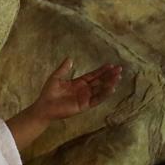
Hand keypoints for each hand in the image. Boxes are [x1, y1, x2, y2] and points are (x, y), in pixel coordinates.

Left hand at [6, 59, 121, 150]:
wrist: (44, 106)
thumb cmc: (49, 93)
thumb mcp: (56, 77)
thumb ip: (64, 69)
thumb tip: (70, 58)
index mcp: (78, 83)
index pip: (93, 76)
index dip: (102, 71)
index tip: (111, 65)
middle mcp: (84, 90)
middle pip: (100, 81)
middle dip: (109, 76)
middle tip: (119, 69)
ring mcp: (85, 98)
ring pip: (100, 90)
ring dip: (109, 84)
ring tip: (118, 78)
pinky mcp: (84, 105)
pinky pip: (97, 99)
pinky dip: (104, 94)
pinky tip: (111, 88)